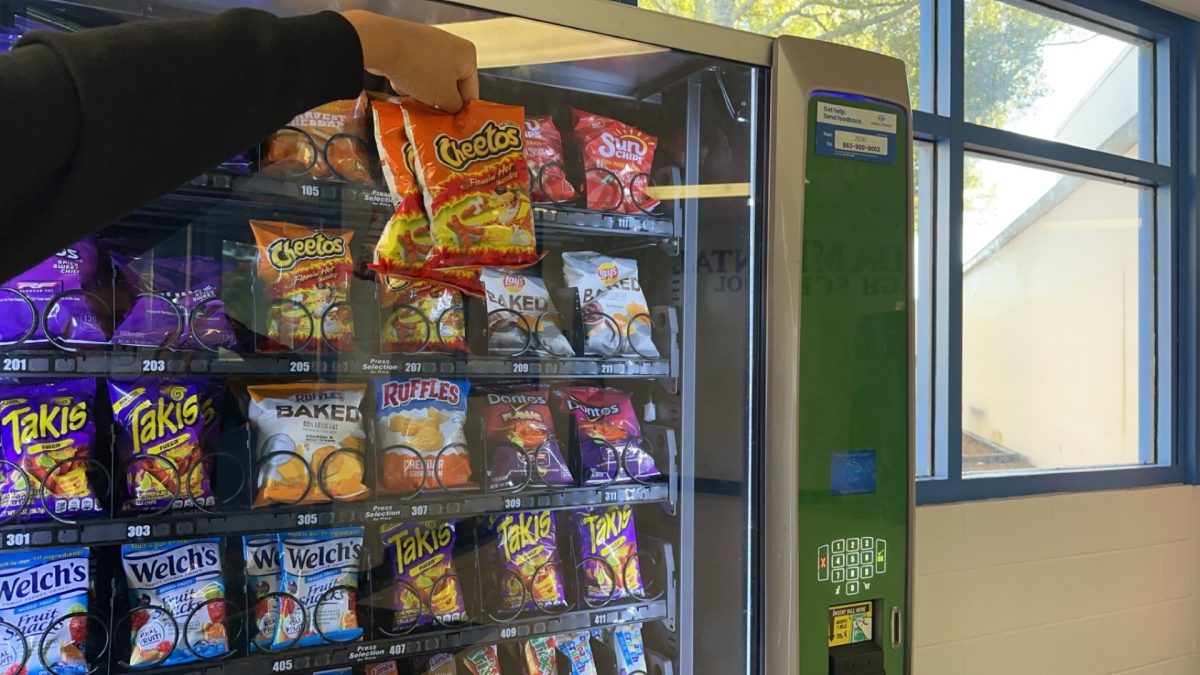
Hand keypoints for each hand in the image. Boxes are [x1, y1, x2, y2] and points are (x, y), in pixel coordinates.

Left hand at [340, 10, 477, 111]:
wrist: (384, 44)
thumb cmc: (422, 71)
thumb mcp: (444, 97)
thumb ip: (454, 107)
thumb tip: (454, 109)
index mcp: (468, 55)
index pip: (471, 91)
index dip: (463, 111)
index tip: (454, 126)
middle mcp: (452, 45)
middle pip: (450, 84)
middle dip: (440, 101)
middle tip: (432, 116)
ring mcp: (430, 42)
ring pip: (431, 78)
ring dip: (423, 92)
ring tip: (413, 100)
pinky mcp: (410, 43)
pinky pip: (415, 68)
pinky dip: (410, 78)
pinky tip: (400, 84)